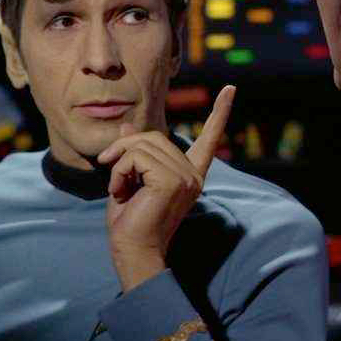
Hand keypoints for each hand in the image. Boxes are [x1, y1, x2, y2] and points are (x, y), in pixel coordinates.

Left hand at [97, 85, 235, 290]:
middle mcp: (193, 174)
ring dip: (118, 164)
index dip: (219, 113)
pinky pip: (135, 157)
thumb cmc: (130, 222)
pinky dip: (118, 172)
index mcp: (189, 174)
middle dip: (123, 150)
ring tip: (118, 189)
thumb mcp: (129, 180)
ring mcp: (185, 177)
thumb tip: (127, 127)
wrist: (132, 251)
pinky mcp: (172, 181)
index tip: (231, 89)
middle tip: (109, 172)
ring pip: (141, 145)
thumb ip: (133, 154)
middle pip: (152, 137)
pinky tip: (119, 192)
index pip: (208, 139)